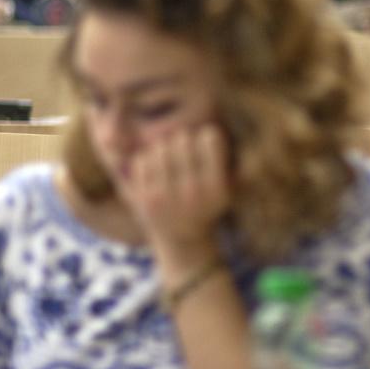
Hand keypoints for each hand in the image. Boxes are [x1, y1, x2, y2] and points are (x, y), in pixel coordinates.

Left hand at [124, 125, 230, 277]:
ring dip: (165, 150)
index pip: (209, 138)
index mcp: (216, 186)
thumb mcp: (229, 187)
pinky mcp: (143, 198)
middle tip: (185, 152)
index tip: (206, 144)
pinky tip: (156, 171)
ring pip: (160, 147)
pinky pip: (141, 160)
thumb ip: (227, 160)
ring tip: (171, 162)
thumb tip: (210, 129)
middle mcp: (191, 191)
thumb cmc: (208, 204)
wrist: (183, 239)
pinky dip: (147, 161)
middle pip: (183, 138)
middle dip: (184, 141)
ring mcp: (164, 195)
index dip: (207, 136)